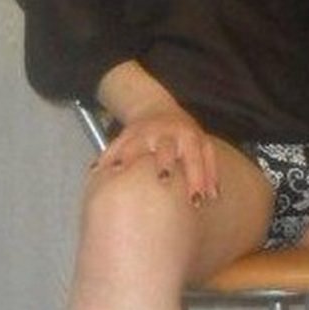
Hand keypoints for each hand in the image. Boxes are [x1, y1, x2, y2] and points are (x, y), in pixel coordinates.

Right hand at [94, 107, 219, 207]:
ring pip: (136, 143)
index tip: (196, 202)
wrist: (157, 107)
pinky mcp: (128, 132)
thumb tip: (212, 198)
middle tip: (164, 179)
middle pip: (167, 147)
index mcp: (188, 136)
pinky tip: (96, 170)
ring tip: (118, 171)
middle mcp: (167, 133)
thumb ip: (209, 171)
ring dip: (128, 156)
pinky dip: (107, 157)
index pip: (194, 158)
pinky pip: (115, 144)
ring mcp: (145, 131)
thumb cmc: (183, 136)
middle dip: (165, 162)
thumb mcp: (201, 145)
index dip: (197, 179)